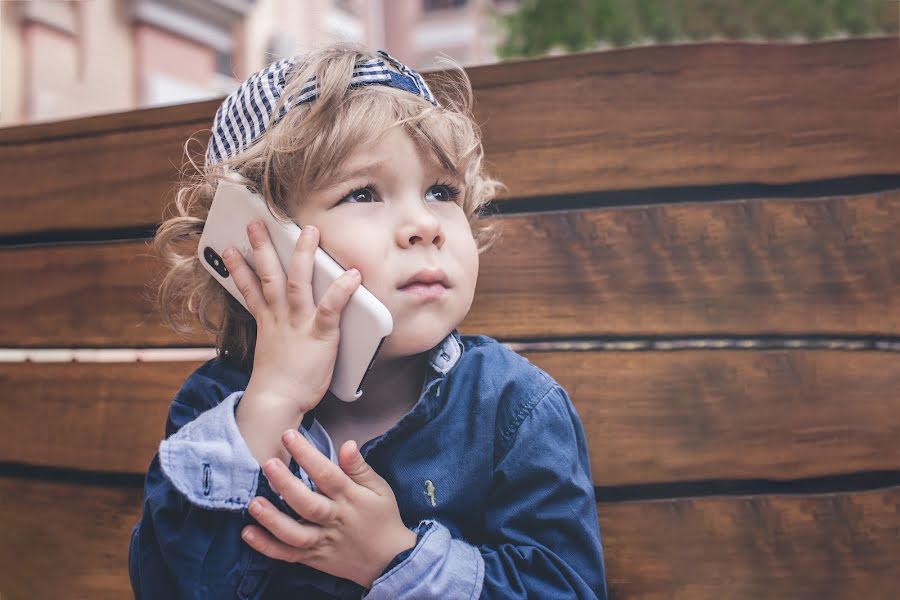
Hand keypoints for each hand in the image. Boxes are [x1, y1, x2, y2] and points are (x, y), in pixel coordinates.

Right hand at [223, 221, 360, 412]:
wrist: (279, 402)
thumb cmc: (280, 382)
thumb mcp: (271, 351)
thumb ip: (274, 332)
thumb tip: (276, 323)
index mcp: (268, 322)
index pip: (250, 289)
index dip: (238, 268)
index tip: (230, 249)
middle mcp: (280, 318)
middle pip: (269, 275)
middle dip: (262, 247)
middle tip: (255, 222)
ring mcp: (299, 324)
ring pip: (298, 282)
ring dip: (302, 255)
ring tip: (307, 231)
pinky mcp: (320, 334)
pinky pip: (332, 307)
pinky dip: (342, 289)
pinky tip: (352, 274)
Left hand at [241, 429, 416, 588]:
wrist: (389, 561)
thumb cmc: (383, 517)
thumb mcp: (379, 488)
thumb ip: (359, 468)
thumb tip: (347, 444)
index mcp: (351, 498)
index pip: (327, 474)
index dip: (307, 455)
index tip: (288, 436)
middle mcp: (334, 520)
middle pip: (308, 503)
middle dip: (286, 484)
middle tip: (268, 464)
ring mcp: (322, 541)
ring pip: (295, 533)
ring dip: (273, 519)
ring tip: (253, 503)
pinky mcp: (313, 558)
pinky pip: (288, 555)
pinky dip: (267, 546)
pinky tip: (248, 533)